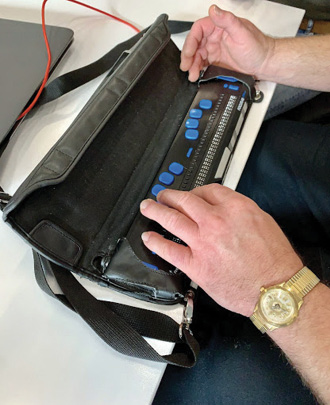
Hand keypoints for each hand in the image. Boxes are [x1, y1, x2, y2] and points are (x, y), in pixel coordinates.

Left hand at [140, 184, 302, 315]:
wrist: (276, 289)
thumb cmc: (274, 260)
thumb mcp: (263, 222)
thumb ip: (239, 211)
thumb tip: (222, 207)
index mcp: (236, 208)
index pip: (207, 190)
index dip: (195, 191)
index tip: (190, 195)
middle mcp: (217, 221)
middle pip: (184, 201)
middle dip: (170, 196)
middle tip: (162, 196)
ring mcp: (203, 242)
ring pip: (172, 220)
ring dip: (156, 211)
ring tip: (148, 208)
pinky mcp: (196, 265)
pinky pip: (169, 250)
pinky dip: (155, 242)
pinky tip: (149, 238)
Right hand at [181, 4, 274, 81]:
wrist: (263, 64)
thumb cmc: (257, 47)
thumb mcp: (241, 32)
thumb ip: (227, 20)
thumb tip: (214, 10)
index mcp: (219, 26)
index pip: (198, 30)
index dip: (191, 41)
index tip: (190, 52)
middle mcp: (215, 37)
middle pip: (194, 44)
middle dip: (188, 56)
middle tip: (186, 66)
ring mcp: (215, 50)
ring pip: (197, 56)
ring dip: (192, 65)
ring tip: (192, 75)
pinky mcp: (216, 62)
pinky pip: (202, 65)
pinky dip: (197, 70)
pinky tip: (196, 75)